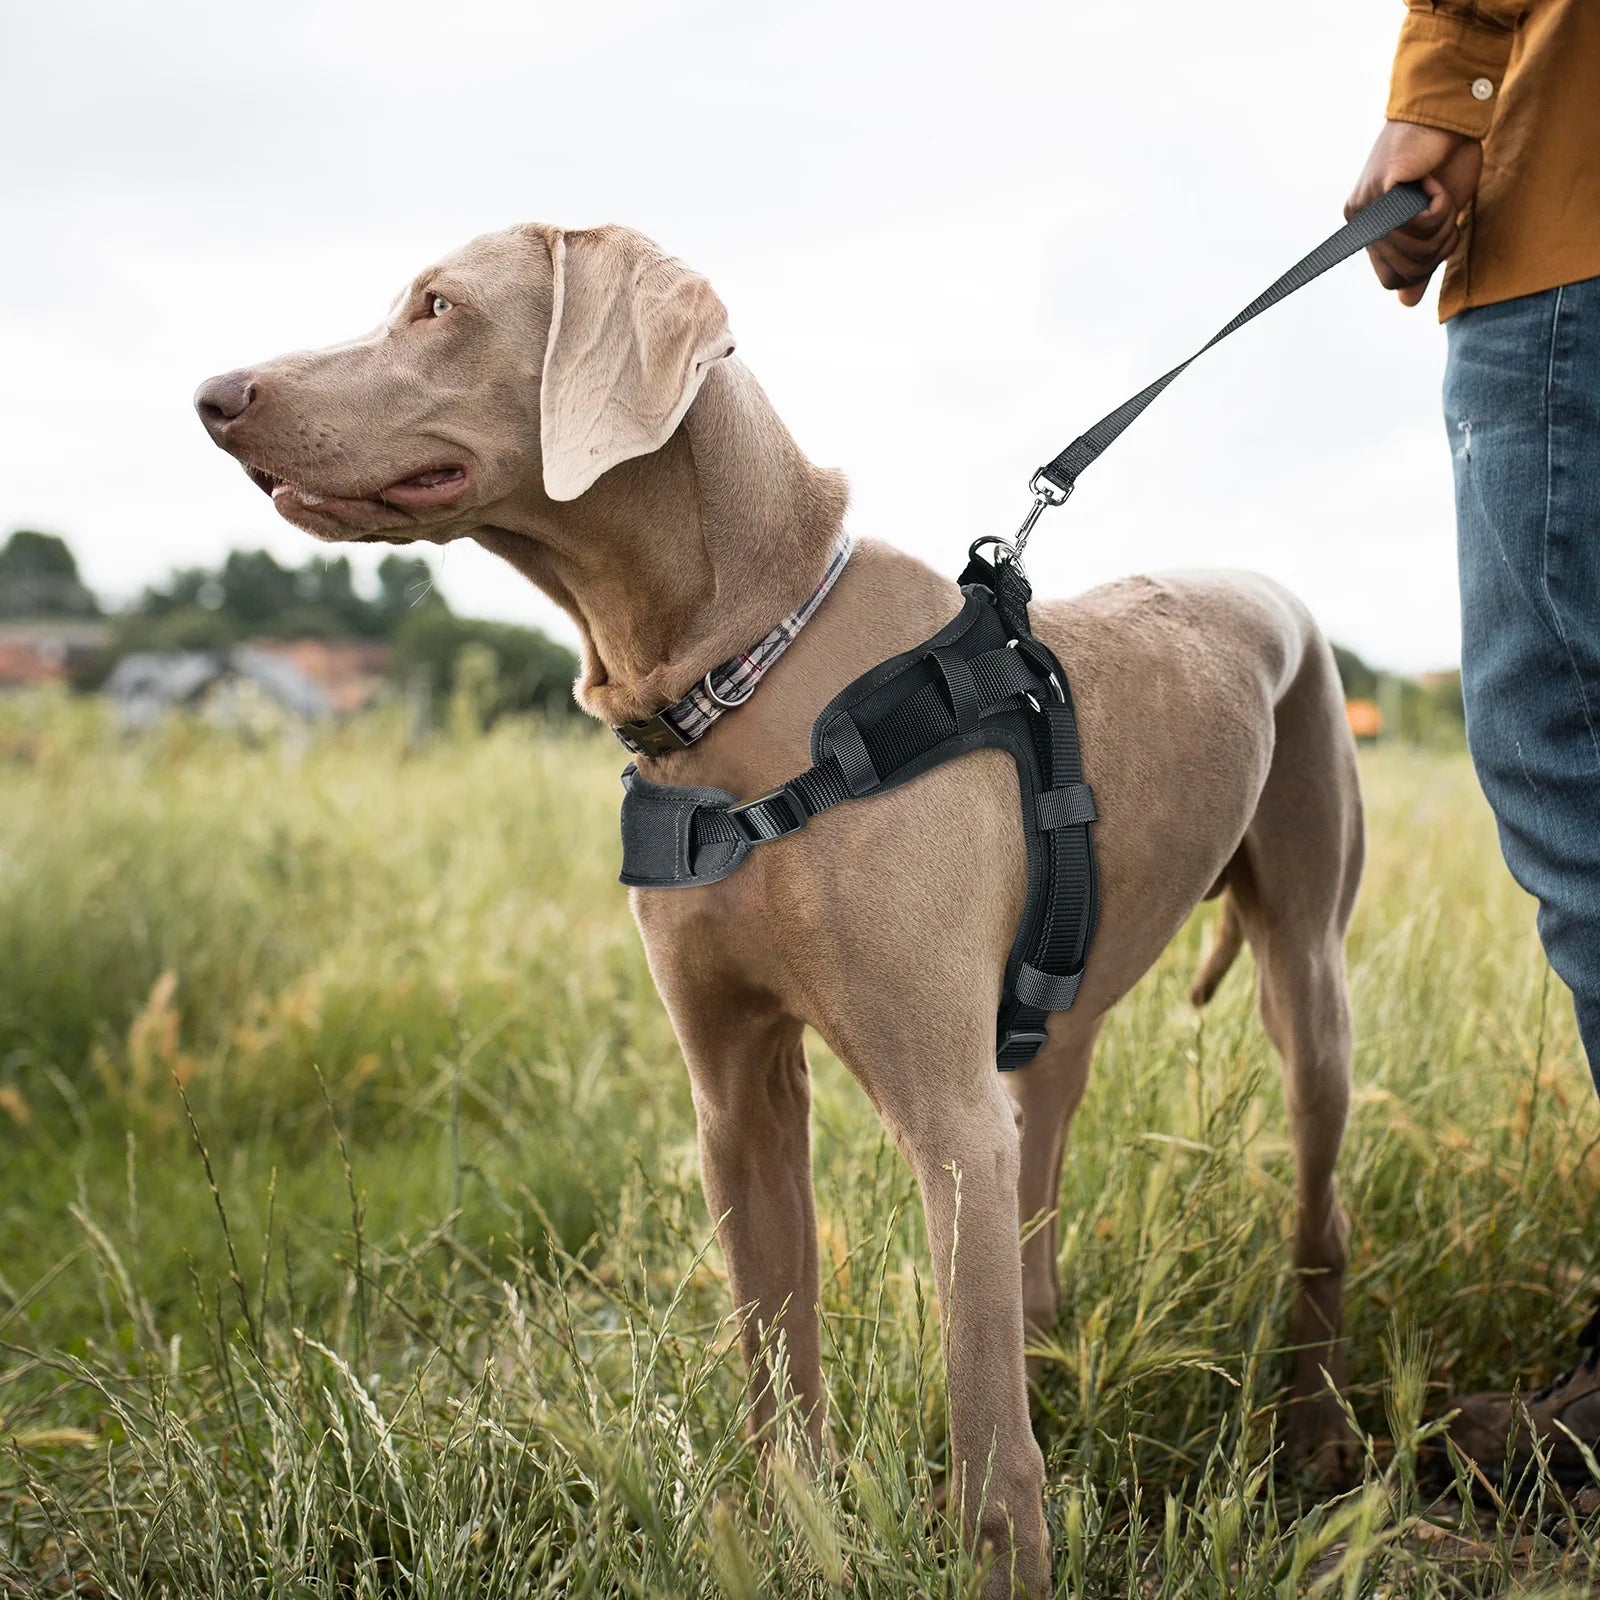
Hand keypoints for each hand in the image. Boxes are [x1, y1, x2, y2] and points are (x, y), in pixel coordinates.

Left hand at [1347, 120, 1483, 306]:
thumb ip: (1420, 258)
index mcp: (1368, 232)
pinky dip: (1439, 205)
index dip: (1425, 263)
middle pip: (1408, 267)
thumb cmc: (1445, 162)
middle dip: (1439, 240)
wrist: (1449, 115)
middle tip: (1439, 202)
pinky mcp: (1380, 191)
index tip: (1437, 227)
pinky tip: (1429, 179)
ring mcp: (1366, 207)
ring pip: (1416, 247)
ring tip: (1434, 188)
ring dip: (1442, 221)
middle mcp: (1359, 222)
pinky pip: (1418, 223)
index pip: (1393, 280)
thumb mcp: (1437, 220)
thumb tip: (1406, 302)